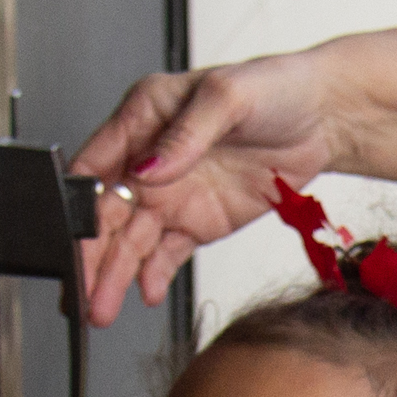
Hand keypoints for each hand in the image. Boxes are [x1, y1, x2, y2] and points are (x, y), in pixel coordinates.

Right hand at [67, 53, 348, 323]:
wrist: (324, 118)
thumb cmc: (274, 88)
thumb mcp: (227, 97)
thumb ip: (185, 135)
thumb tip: (149, 168)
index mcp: (143, 117)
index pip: (95, 166)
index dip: (77, 204)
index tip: (72, 238)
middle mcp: (150, 160)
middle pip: (106, 214)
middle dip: (91, 254)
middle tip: (82, 290)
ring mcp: (173, 194)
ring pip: (131, 241)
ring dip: (115, 275)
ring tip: (104, 307)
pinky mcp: (198, 222)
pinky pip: (167, 254)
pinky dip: (154, 275)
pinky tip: (145, 293)